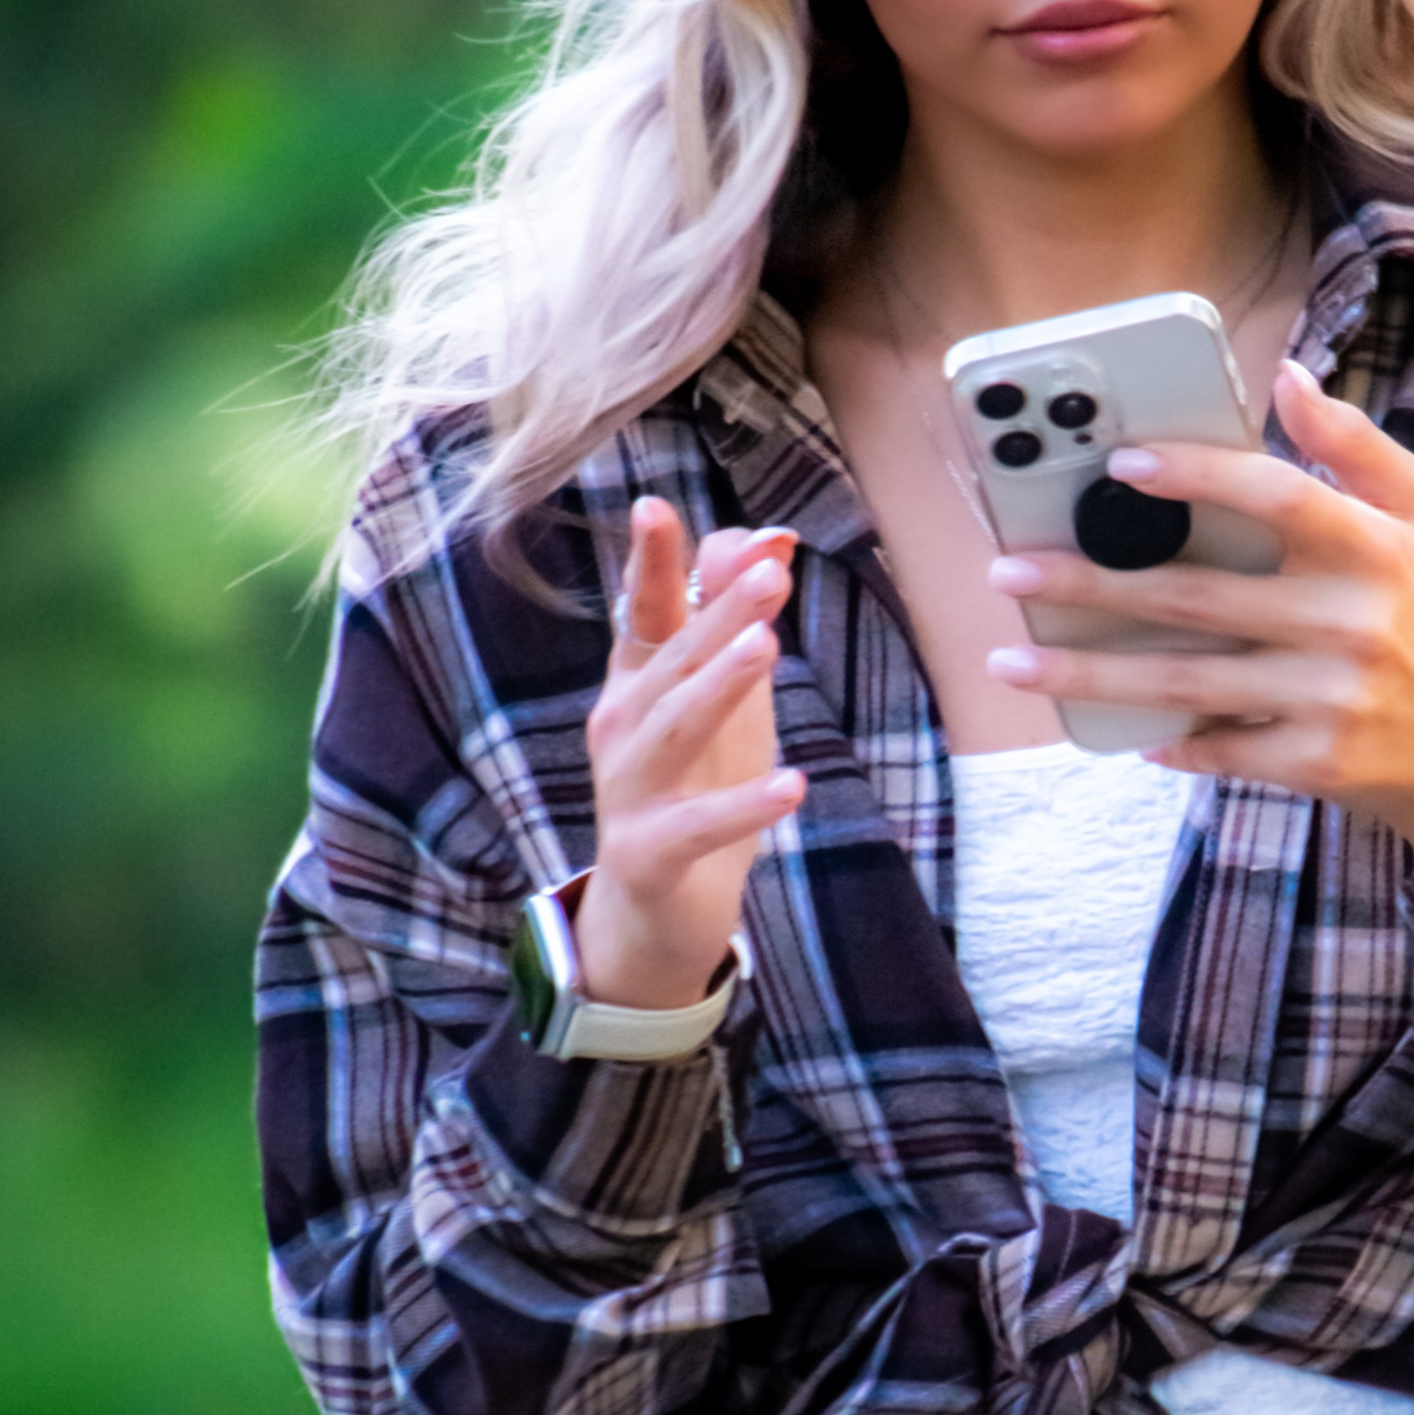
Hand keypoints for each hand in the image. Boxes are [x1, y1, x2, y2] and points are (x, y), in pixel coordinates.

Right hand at [573, 504, 803, 1010]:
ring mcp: (630, 790)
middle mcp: (621, 726)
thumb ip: (737, 620)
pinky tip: (792, 785)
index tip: (655, 506)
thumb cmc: (693, 785)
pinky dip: (745, 806)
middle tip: (768, 571)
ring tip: (765, 645)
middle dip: (718, 612)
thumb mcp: (721, 697)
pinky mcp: (651, 852)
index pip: (644, 609)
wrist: (655, 908)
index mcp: (636, 681)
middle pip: (672, 659)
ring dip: (719, 684)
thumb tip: (772, 538)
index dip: (651, 561)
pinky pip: (701, 825)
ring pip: (675, 728)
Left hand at [984, 360, 1413, 900]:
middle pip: (1199, 597)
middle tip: (1012, 572)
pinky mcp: (1314, 762)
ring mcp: (1330, 697)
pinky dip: (1166, 738)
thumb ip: (1355, 446)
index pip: (1277, 496)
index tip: (1121, 465)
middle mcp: (1352, 620)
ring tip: (1014, 662)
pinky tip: (1117, 730)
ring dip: (1090, 676)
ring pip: (1187, 680)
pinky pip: (1217, 747)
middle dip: (1092, 585)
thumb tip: (1288, 377)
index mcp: (1374, 547)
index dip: (1199, 476)